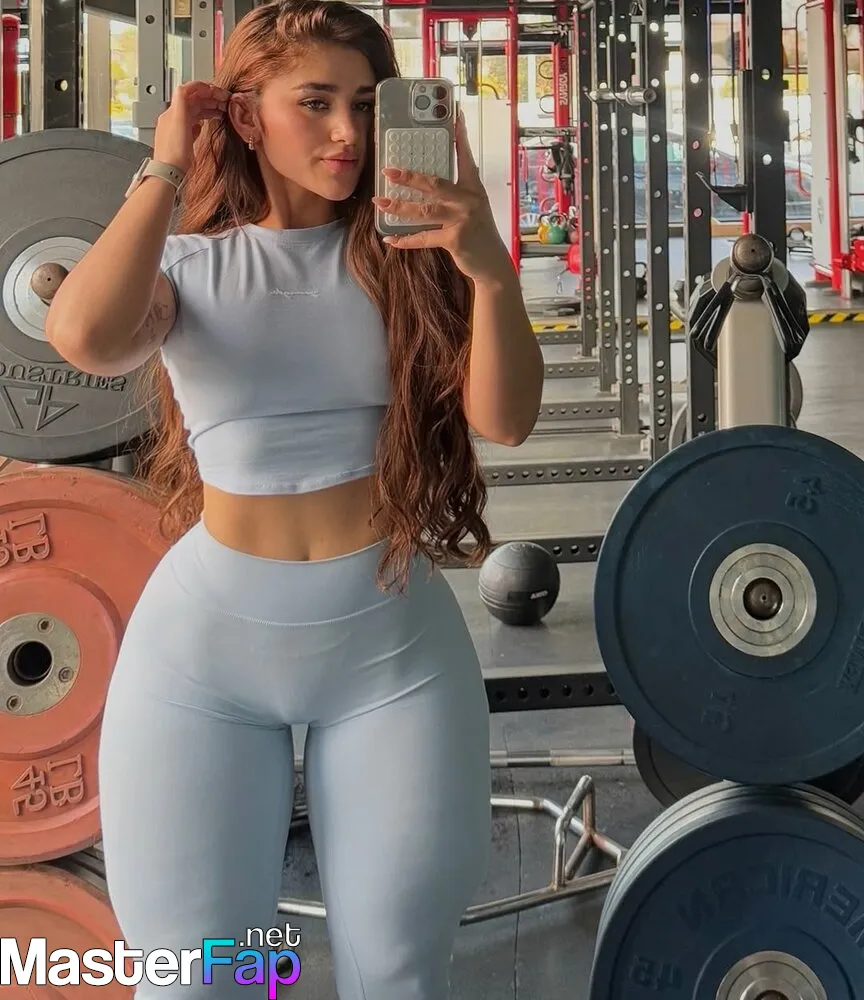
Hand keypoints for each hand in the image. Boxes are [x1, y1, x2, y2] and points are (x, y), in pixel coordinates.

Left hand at [154, 81, 229, 173]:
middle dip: (209, 97)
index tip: (217, 90)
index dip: (203, 87)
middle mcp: (173, 118)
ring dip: (208, 108)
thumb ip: (183, 100)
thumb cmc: (174, 153)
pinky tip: (208, 123)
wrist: (169, 174)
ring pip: (194, 112)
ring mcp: (177, 129)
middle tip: (224, 100)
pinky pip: (193, 124)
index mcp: (173, 112)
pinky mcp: (182, 141)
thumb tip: (189, 86)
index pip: (188, 91)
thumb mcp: (179, 120)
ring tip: (222, 110)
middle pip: (193, 101)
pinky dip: (203, 120)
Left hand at [372, 111, 512, 283]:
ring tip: (380, 202)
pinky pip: (424, 237)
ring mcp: (462, 219)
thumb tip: (430, 183)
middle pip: (434, 183)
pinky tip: (391, 238)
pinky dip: (406, 240)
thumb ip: (457, 194)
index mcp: (473, 188)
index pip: (464, 157)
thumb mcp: (473, 209)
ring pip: (424, 209)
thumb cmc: (479, 234)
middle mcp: (468, 200)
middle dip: (409, 176)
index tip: (454, 115)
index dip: (459, 136)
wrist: (492, 263)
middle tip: (388, 170)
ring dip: (399, 207)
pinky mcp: (455, 239)